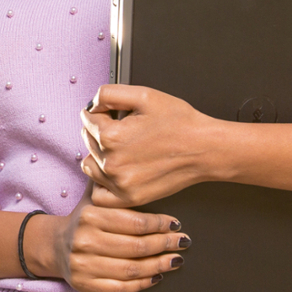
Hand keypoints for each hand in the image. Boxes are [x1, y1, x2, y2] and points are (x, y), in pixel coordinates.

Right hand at [30, 185, 189, 291]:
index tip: (176, 224)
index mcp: (89, 216)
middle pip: (136, 246)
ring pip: (131, 269)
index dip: (160, 224)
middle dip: (165, 244)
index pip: (134, 222)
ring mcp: (83, 265)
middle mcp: (84, 241)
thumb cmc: (84, 220)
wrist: (55, 246)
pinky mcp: (85, 284)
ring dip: (159, 265)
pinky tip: (156, 275)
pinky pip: (121, 288)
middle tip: (182, 241)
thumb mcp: (93, 198)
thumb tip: (140, 168)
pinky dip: (142, 284)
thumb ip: (112, 185)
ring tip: (175, 259)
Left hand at [80, 84, 224, 206]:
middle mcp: (112, 163)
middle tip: (124, 128)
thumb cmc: (180, 122)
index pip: (87, 118)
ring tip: (119, 148)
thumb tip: (92, 104)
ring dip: (98, 154)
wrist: (205, 149)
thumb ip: (109, 94)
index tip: (112, 113)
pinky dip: (102, 182)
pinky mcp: (129, 197)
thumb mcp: (145, 95)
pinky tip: (115, 171)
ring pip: (89, 165)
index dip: (100, 111)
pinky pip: (99, 193)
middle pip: (87, 140)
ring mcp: (119, 183)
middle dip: (100, 130)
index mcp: (112, 136)